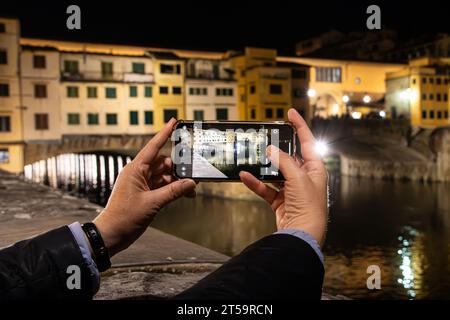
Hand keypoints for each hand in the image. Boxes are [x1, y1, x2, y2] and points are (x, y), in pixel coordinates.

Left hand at [93, 118, 196, 255]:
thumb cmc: (124, 217)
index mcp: (135, 170)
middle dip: (179, 168)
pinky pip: (163, 187)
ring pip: (165, 176)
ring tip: (191, 189)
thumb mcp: (152, 203)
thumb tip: (191, 183)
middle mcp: (139, 174)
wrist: (113, 234)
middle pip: (163, 163)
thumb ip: (173, 192)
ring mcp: (142, 184)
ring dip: (178, 181)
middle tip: (193, 173)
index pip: (153, 147)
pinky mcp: (146, 194)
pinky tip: (185, 194)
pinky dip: (174, 189)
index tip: (173, 122)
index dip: (164, 134)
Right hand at [239, 108, 327, 244]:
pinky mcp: (280, 199)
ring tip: (251, 157)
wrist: (302, 233)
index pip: (307, 141)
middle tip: (265, 137)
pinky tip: (245, 176)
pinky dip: (255, 182)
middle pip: (288, 156)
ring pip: (274, 172)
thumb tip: (272, 150)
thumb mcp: (298, 178)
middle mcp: (304, 177)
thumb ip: (284, 161)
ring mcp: (291, 188)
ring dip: (263, 167)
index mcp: (315, 168)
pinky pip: (265, 187)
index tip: (290, 113)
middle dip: (276, 148)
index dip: (299, 125)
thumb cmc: (310, 208)